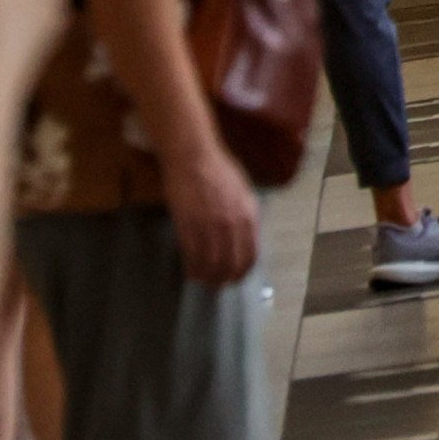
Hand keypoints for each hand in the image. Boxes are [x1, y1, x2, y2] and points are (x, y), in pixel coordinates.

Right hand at [160, 137, 258, 285]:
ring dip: (206, 277)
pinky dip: (192, 268)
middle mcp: (232, 225)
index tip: (235, 278)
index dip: (242, 272)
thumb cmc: (219, 169)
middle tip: (216, 284)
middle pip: (230, 265)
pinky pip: (192, 256)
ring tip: (202, 280)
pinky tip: (190, 272)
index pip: (250, 256)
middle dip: (223, 279)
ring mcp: (210, 227)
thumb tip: (244, 238)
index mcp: (249, 216)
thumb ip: (245, 216)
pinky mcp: (188, 226)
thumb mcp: (243, 192)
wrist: (193, 155)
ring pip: (210, 264)